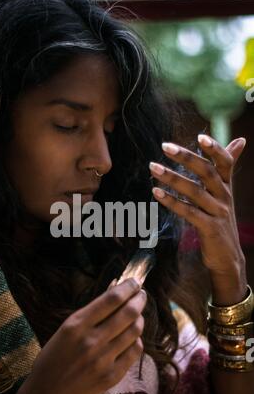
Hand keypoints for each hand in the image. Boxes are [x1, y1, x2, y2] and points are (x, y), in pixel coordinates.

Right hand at [22, 278, 145, 393]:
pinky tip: (133, 337)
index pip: (111, 299)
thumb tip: (114, 296)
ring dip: (140, 318)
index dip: (127, 287)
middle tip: (142, 294)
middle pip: (128, 313)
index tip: (134, 282)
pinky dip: (137, 340)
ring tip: (137, 314)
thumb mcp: (64, 330)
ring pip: (135, 331)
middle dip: (139, 299)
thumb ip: (89, 315)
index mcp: (76, 325)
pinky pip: (135, 351)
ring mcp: (104, 360)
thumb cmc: (52, 359)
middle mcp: (92, 341)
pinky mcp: (112, 376)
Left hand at [150, 134, 247, 305]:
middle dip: (187, 157)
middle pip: (207, 172)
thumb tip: (240, 140)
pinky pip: (188, 212)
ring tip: (153, 167)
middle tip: (165, 146)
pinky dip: (171, 201)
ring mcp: (218, 213)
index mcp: (227, 186)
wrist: (227, 257)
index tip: (200, 136)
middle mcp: (225, 197)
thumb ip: (226, 168)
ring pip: (195, 191)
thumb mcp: (225, 193)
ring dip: (172, 177)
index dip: (215, 149)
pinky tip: (156, 192)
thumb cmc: (220, 221)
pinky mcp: (209, 228)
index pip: (225, 162)